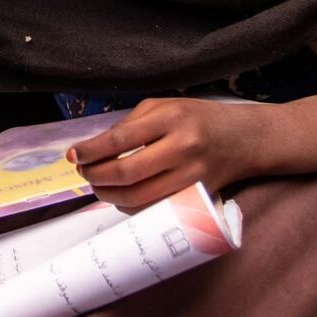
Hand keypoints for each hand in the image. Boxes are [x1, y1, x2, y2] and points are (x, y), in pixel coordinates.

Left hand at [67, 98, 265, 209]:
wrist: (244, 139)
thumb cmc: (197, 118)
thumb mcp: (163, 107)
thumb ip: (130, 124)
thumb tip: (95, 148)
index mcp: (170, 119)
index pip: (119, 139)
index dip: (91, 151)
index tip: (73, 156)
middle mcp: (182, 147)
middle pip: (127, 173)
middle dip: (96, 177)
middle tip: (84, 174)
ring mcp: (191, 175)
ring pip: (139, 197)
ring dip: (109, 196)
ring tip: (98, 186)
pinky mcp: (196, 196)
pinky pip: (155, 209)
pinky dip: (131, 207)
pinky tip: (121, 196)